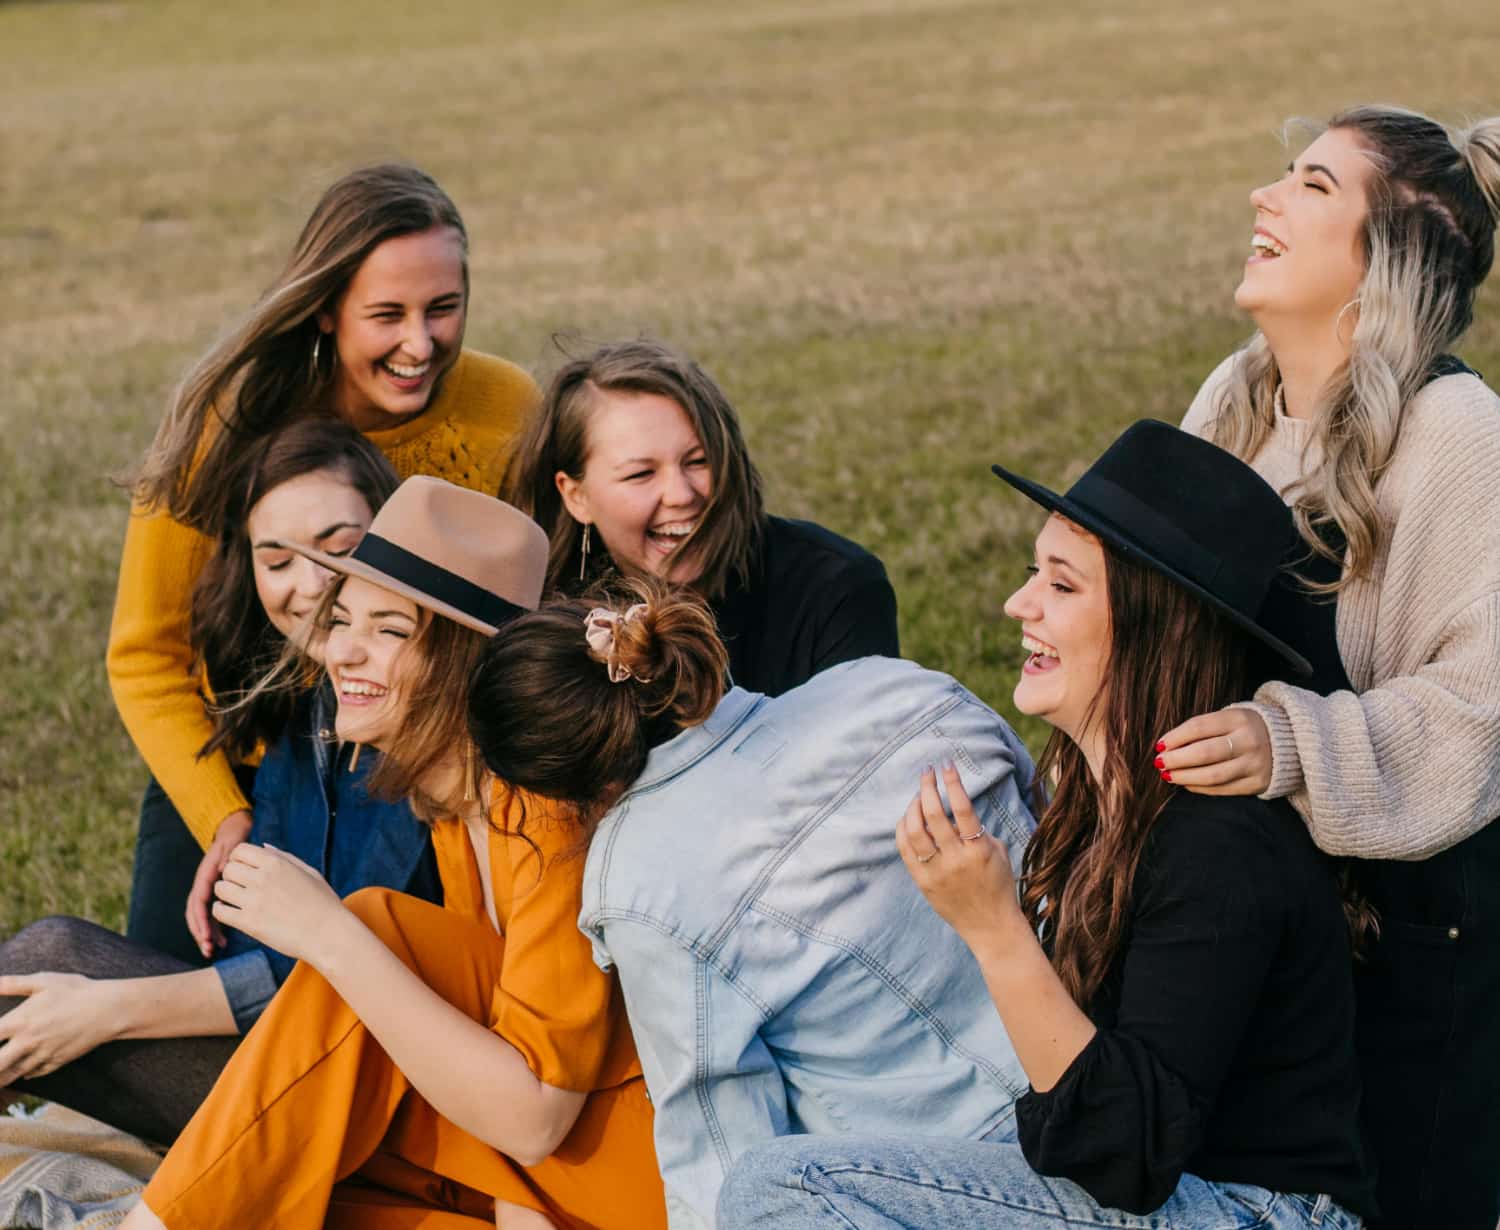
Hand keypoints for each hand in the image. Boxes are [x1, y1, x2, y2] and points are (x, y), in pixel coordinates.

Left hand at [0, 973, 118, 1084]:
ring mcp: (42, 1055)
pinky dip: (22, 1073)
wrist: (110, 1009)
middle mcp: (28, 1042)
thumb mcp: (44, 981)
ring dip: (1, 1074)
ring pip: (10, 1074)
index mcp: (21, 1021)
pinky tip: (18, 1069)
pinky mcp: (56, 1062)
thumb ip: (13, 984)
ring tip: (1, 1068)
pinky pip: (31, 1074)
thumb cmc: (77, 991)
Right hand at [187, 809, 253, 957]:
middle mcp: (204, 884)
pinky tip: (223, 941)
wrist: (234, 831)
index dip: (201, 918)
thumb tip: (224, 868)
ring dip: (205, 933)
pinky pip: (212, 913)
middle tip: (208, 949)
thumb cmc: (234, 838)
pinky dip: (215, 928)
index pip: (199, 899)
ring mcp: (209, 890)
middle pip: (195, 912)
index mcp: (206, 874)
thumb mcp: (232, 843)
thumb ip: (228, 855)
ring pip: (202, 916)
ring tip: (212, 950)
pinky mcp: (216, 894)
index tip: (206, 934)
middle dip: (199, 932)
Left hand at [211, 843, 343, 965]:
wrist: (328, 934)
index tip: (246, 870)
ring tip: (237, 901)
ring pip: (220, 888)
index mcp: (277, 863)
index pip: (240, 851)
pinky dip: (222, 911)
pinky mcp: (249, 923)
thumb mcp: (309, 872)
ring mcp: (254, 900)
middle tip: (241, 887)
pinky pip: (219, 912)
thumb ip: (284, 857)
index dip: (239, 859)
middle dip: (232, 876)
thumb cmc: (323, 903)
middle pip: (228, 869)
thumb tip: (263, 846)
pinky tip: (233, 914)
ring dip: (225, 894)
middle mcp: (263, 878)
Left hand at [896, 764, 1024, 949]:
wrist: (990, 925)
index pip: (963, 808)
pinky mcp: (923, 882)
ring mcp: (937, 872)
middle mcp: (957, 859)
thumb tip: (956, 808)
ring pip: (914, 831)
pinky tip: (907, 818)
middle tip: (927, 773)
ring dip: (912, 807)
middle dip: (927, 787)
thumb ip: (979, 830)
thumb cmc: (998, 884)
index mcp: (979, 849)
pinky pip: (905, 850)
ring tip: (918, 795)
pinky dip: (903, 830)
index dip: (953, 783)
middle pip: (933, 815)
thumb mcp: (998, 852)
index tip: (946, 764)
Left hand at [1156, 707, 1271, 795]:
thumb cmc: (1247, 727)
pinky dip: (1200, 787)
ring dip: (1185, 777)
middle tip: (1159, 763)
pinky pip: (1222, 789)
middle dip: (1176, 760)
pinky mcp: (1257, 783)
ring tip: (1168, 775)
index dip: (1175, 737)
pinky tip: (1187, 783)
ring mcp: (1255, 764)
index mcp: (1239, 718)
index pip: (1199, 727)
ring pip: (1212, 775)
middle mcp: (1249, 741)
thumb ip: (1203, 729)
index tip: (1159, 745)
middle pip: (1204, 753)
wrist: (1290, 741)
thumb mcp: (1230, 717)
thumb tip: (1167, 746)